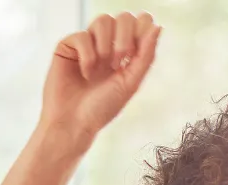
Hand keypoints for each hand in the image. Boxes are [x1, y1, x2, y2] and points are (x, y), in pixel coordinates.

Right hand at [39, 12, 161, 146]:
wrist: (74, 124)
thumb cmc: (102, 108)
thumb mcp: (131, 83)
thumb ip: (146, 55)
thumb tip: (158, 27)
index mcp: (127, 52)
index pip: (140, 22)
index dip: (142, 30)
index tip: (135, 54)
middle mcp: (108, 44)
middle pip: (124, 17)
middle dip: (125, 38)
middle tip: (119, 62)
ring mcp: (88, 43)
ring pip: (103, 20)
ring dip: (106, 45)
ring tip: (102, 68)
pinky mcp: (68, 46)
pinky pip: (82, 35)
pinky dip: (87, 55)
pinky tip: (85, 73)